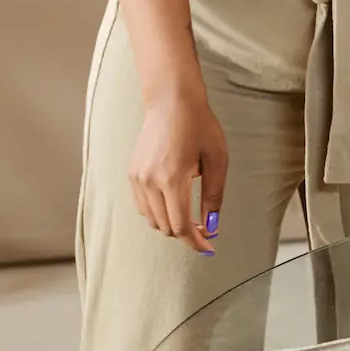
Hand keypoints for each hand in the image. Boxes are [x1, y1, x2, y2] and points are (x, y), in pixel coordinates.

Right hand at [128, 88, 227, 253]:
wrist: (171, 102)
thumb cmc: (199, 126)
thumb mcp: (217, 160)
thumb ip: (213, 196)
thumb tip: (211, 226)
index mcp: (172, 179)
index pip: (181, 226)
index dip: (196, 242)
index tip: (209, 248)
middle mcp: (150, 182)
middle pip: (165, 227)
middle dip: (187, 234)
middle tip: (206, 230)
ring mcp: (137, 178)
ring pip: (152, 220)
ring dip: (171, 225)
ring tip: (192, 219)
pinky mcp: (132, 174)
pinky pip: (143, 207)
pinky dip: (158, 214)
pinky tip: (174, 206)